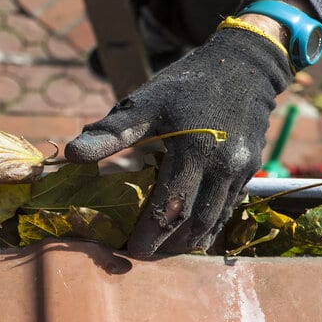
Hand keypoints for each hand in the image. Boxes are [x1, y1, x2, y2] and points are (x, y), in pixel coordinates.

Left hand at [65, 27, 292, 257]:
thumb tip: (72, 154)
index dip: (149, 234)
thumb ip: (112, 132)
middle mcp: (223, 165)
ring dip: (187, 243)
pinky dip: (206, 228)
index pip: (170, 207)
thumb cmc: (186, 84)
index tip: (128, 249)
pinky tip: (186, 235)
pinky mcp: (250, 172)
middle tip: (139, 256)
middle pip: (193, 223)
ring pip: (214, 222)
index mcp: (194, 149)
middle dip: (166, 246)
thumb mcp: (146, 101)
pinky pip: (228, 210)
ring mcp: (241, 171)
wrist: (244, 66)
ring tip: (161, 251)